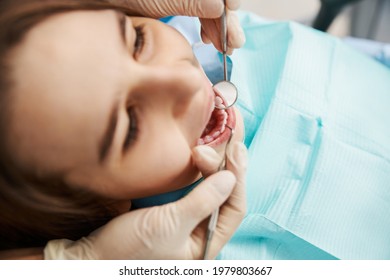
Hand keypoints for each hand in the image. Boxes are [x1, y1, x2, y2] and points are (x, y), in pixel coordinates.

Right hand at [44, 142, 246, 258]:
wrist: (92, 253)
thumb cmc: (129, 248)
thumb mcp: (169, 226)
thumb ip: (201, 202)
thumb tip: (230, 178)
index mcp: (205, 244)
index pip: (234, 208)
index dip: (238, 178)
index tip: (235, 150)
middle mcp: (199, 232)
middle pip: (224, 196)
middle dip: (223, 168)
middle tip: (211, 145)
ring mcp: (186, 219)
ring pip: (209, 188)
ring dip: (210, 165)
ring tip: (204, 147)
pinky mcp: (171, 208)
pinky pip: (192, 186)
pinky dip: (195, 170)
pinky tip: (195, 155)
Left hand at [111, 0, 245, 53]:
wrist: (101, 1)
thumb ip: (200, 2)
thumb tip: (223, 8)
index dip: (229, 7)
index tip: (231, 28)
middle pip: (218, 1)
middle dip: (227, 22)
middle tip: (232, 44)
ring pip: (211, 9)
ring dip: (220, 28)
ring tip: (224, 47)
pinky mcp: (177, 3)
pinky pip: (200, 13)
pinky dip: (207, 27)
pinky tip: (207, 38)